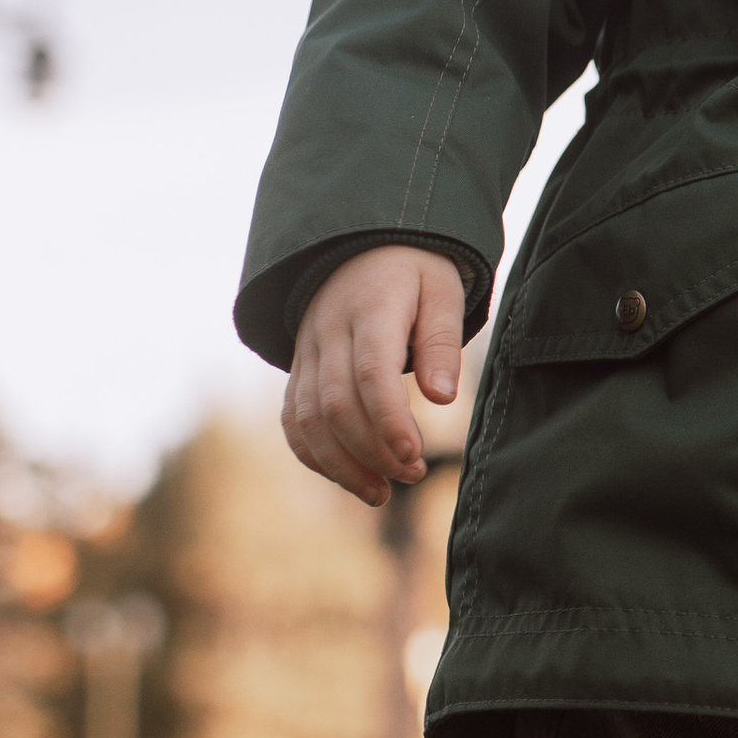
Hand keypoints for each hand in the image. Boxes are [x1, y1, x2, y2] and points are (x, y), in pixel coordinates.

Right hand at [285, 245, 466, 504]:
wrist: (360, 243)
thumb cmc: (414, 270)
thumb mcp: (442, 291)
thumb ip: (441, 342)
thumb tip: (443, 399)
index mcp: (370, 309)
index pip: (371, 373)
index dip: (389, 421)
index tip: (414, 456)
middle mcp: (328, 332)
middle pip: (336, 404)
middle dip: (372, 450)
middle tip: (411, 475)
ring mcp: (307, 352)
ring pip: (309, 418)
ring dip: (341, 464)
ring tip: (381, 493)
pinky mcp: (299, 369)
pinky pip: (294, 418)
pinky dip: (315, 455)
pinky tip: (348, 478)